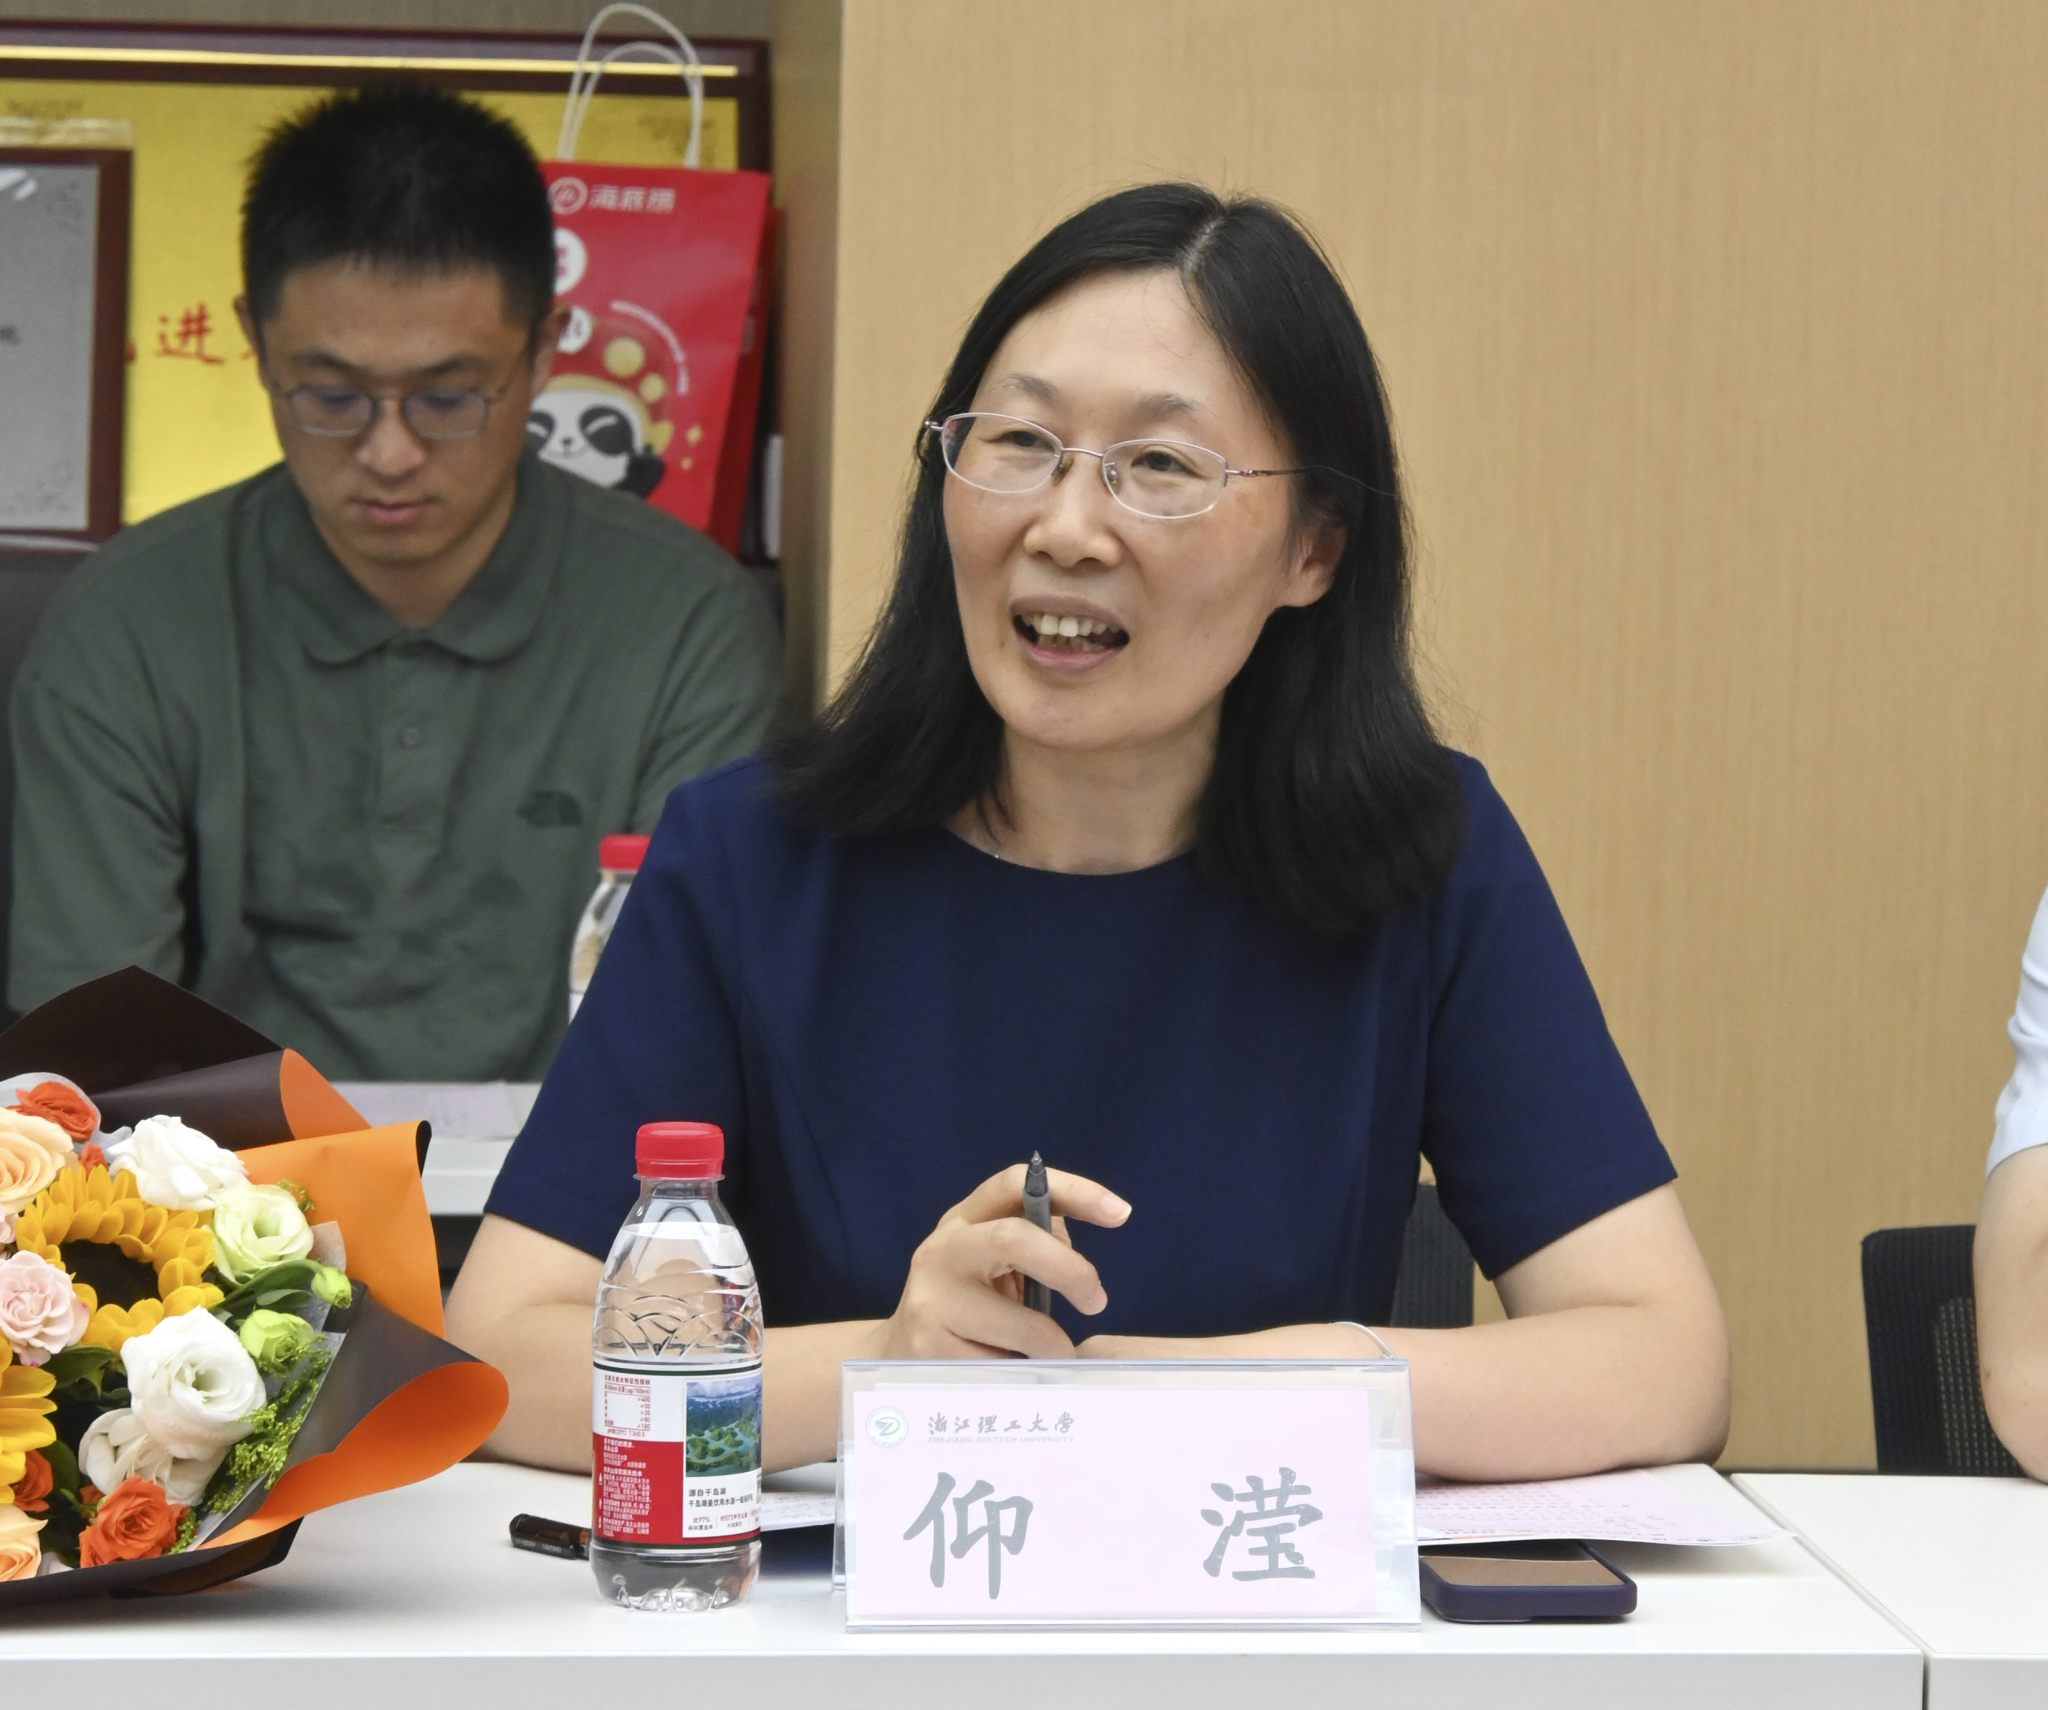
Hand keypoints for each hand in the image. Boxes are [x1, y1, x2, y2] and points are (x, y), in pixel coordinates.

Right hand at [876, 1164, 1130, 1359]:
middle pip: (1014, 1238)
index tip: (1120, 1213)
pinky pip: (1007, 1367)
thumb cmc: (965, 1307)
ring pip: (1023, 1324)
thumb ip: (1033, 1248)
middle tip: (1096, 1300)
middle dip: (1071, 1270)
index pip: (1016, 1185)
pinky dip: (1027, 1374)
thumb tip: (1075, 1263)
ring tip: (1054, 1355)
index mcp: (964, 1221)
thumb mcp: (991, 1266)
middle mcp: (942, 1251)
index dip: (1073, 1190)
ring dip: (1056, 1346)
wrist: (896, 1355)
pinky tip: (1014, 1372)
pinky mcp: (930, 1350)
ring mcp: (932, 1300)